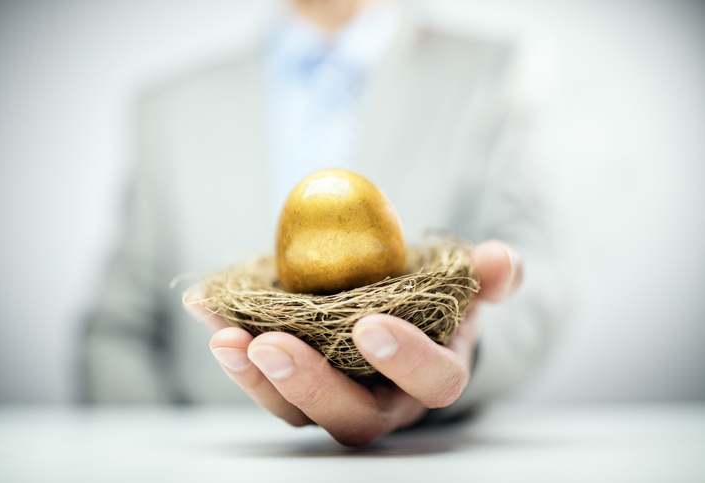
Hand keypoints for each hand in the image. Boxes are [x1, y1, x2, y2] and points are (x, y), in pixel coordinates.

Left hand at [185, 240, 521, 445]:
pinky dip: (234, 351)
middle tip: (270, 344)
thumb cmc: (437, 304)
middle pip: (353, 416)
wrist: (401, 321)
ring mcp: (336, 401)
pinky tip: (207, 312)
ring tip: (225, 338)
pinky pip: (262, 383)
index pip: (433, 381)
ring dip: (257, 380)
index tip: (370, 326)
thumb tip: (499, 260)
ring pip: (297, 412)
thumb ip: (488, 275)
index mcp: (434, 376)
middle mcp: (386, 403)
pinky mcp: (296, 390)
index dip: (406, 360)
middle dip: (311, 385)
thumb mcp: (466, 285)